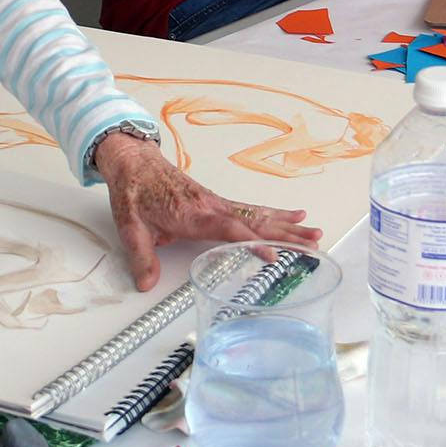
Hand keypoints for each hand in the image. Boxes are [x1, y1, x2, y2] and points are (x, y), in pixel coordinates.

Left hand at [93, 132, 318, 291]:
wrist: (134, 162)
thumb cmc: (134, 190)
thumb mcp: (130, 225)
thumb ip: (141, 256)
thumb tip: (146, 283)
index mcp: (194, 214)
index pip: (230, 230)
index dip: (252, 243)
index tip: (273, 256)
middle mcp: (211, 207)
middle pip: (255, 222)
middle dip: (286, 234)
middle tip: (314, 244)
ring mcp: (217, 203)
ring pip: (258, 215)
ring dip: (287, 225)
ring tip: (315, 232)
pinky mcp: (217, 203)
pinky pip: (251, 210)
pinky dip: (273, 215)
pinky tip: (291, 216)